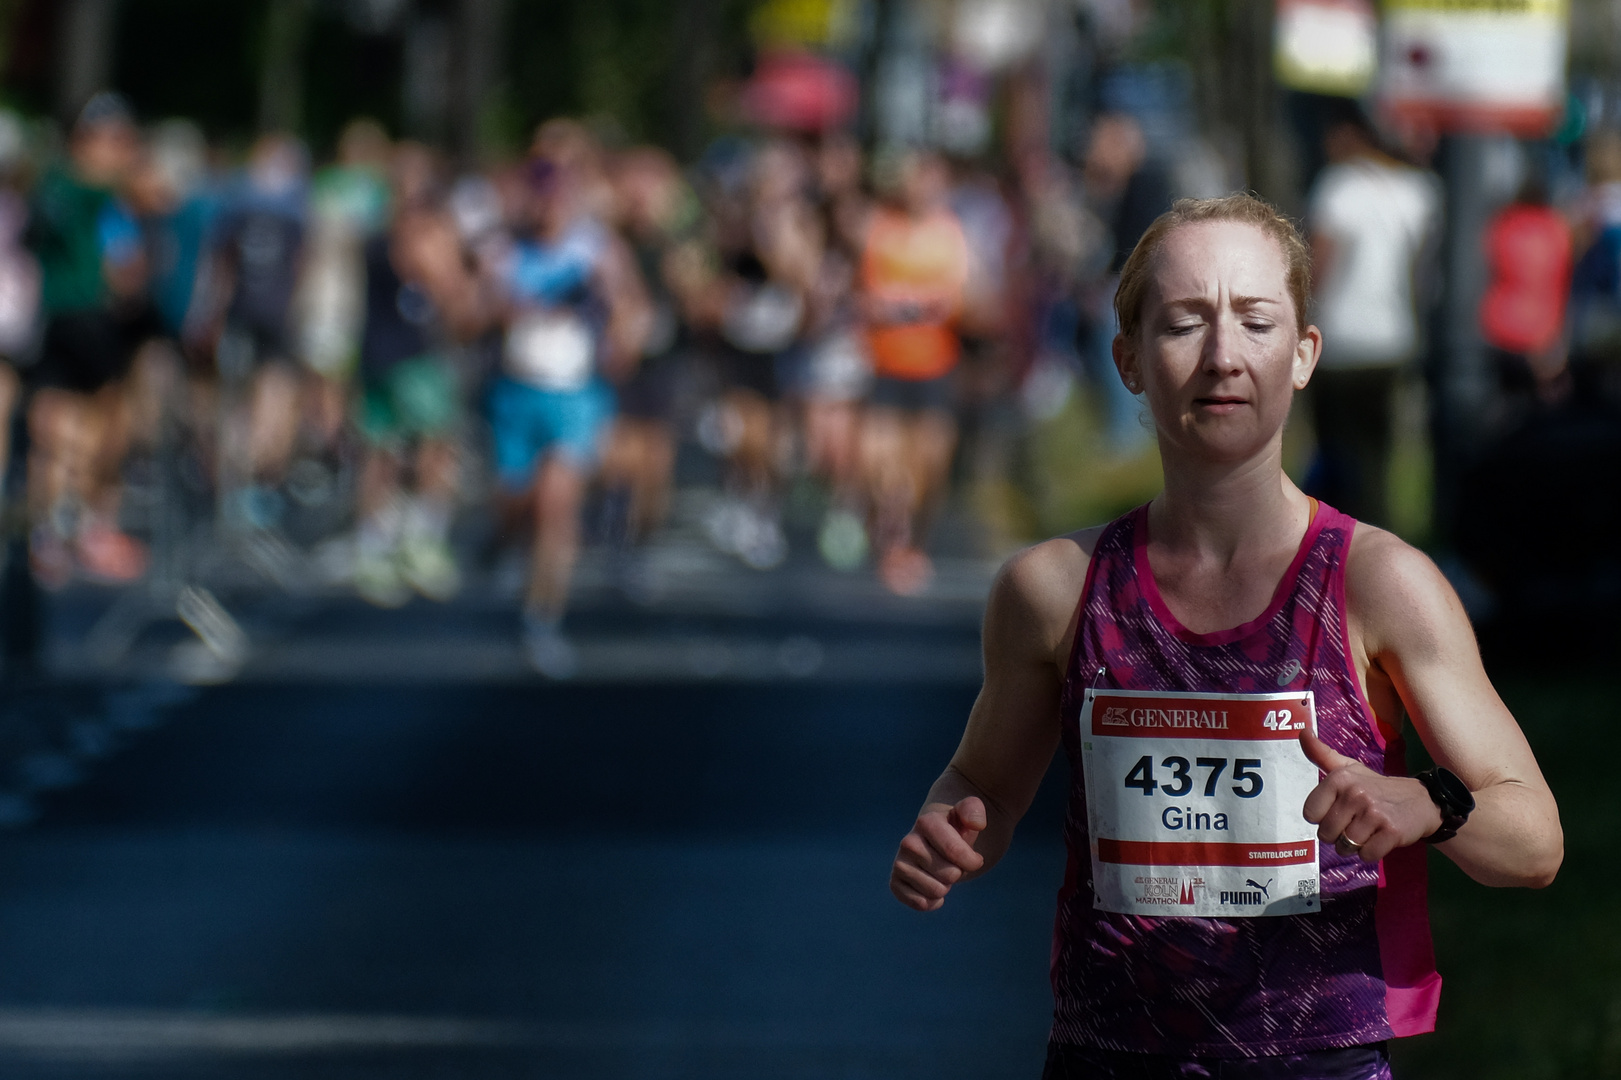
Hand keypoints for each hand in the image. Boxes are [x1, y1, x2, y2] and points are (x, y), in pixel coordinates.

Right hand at [890, 796, 986, 910]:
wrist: (937, 839)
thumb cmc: (957, 828)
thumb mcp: (968, 814)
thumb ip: (974, 811)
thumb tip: (977, 824)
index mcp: (926, 822)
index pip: (955, 853)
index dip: (972, 861)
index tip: (974, 857)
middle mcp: (908, 842)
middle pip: (949, 875)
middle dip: (958, 872)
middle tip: (952, 861)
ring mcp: (900, 863)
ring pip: (936, 892)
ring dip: (946, 886)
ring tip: (942, 871)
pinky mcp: (895, 882)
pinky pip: (920, 903)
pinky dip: (932, 901)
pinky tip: (932, 887)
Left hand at [1300, 730, 1442, 862]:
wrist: (1420, 801)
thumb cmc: (1375, 786)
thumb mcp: (1348, 768)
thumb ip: (1321, 753)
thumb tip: (1302, 731)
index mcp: (1340, 778)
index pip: (1311, 813)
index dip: (1322, 818)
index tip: (1337, 811)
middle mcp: (1356, 794)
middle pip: (1326, 833)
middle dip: (1337, 835)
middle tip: (1354, 824)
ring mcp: (1374, 813)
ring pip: (1345, 846)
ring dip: (1354, 846)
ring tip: (1367, 832)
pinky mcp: (1391, 832)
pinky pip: (1367, 855)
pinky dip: (1371, 853)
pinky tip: (1379, 839)